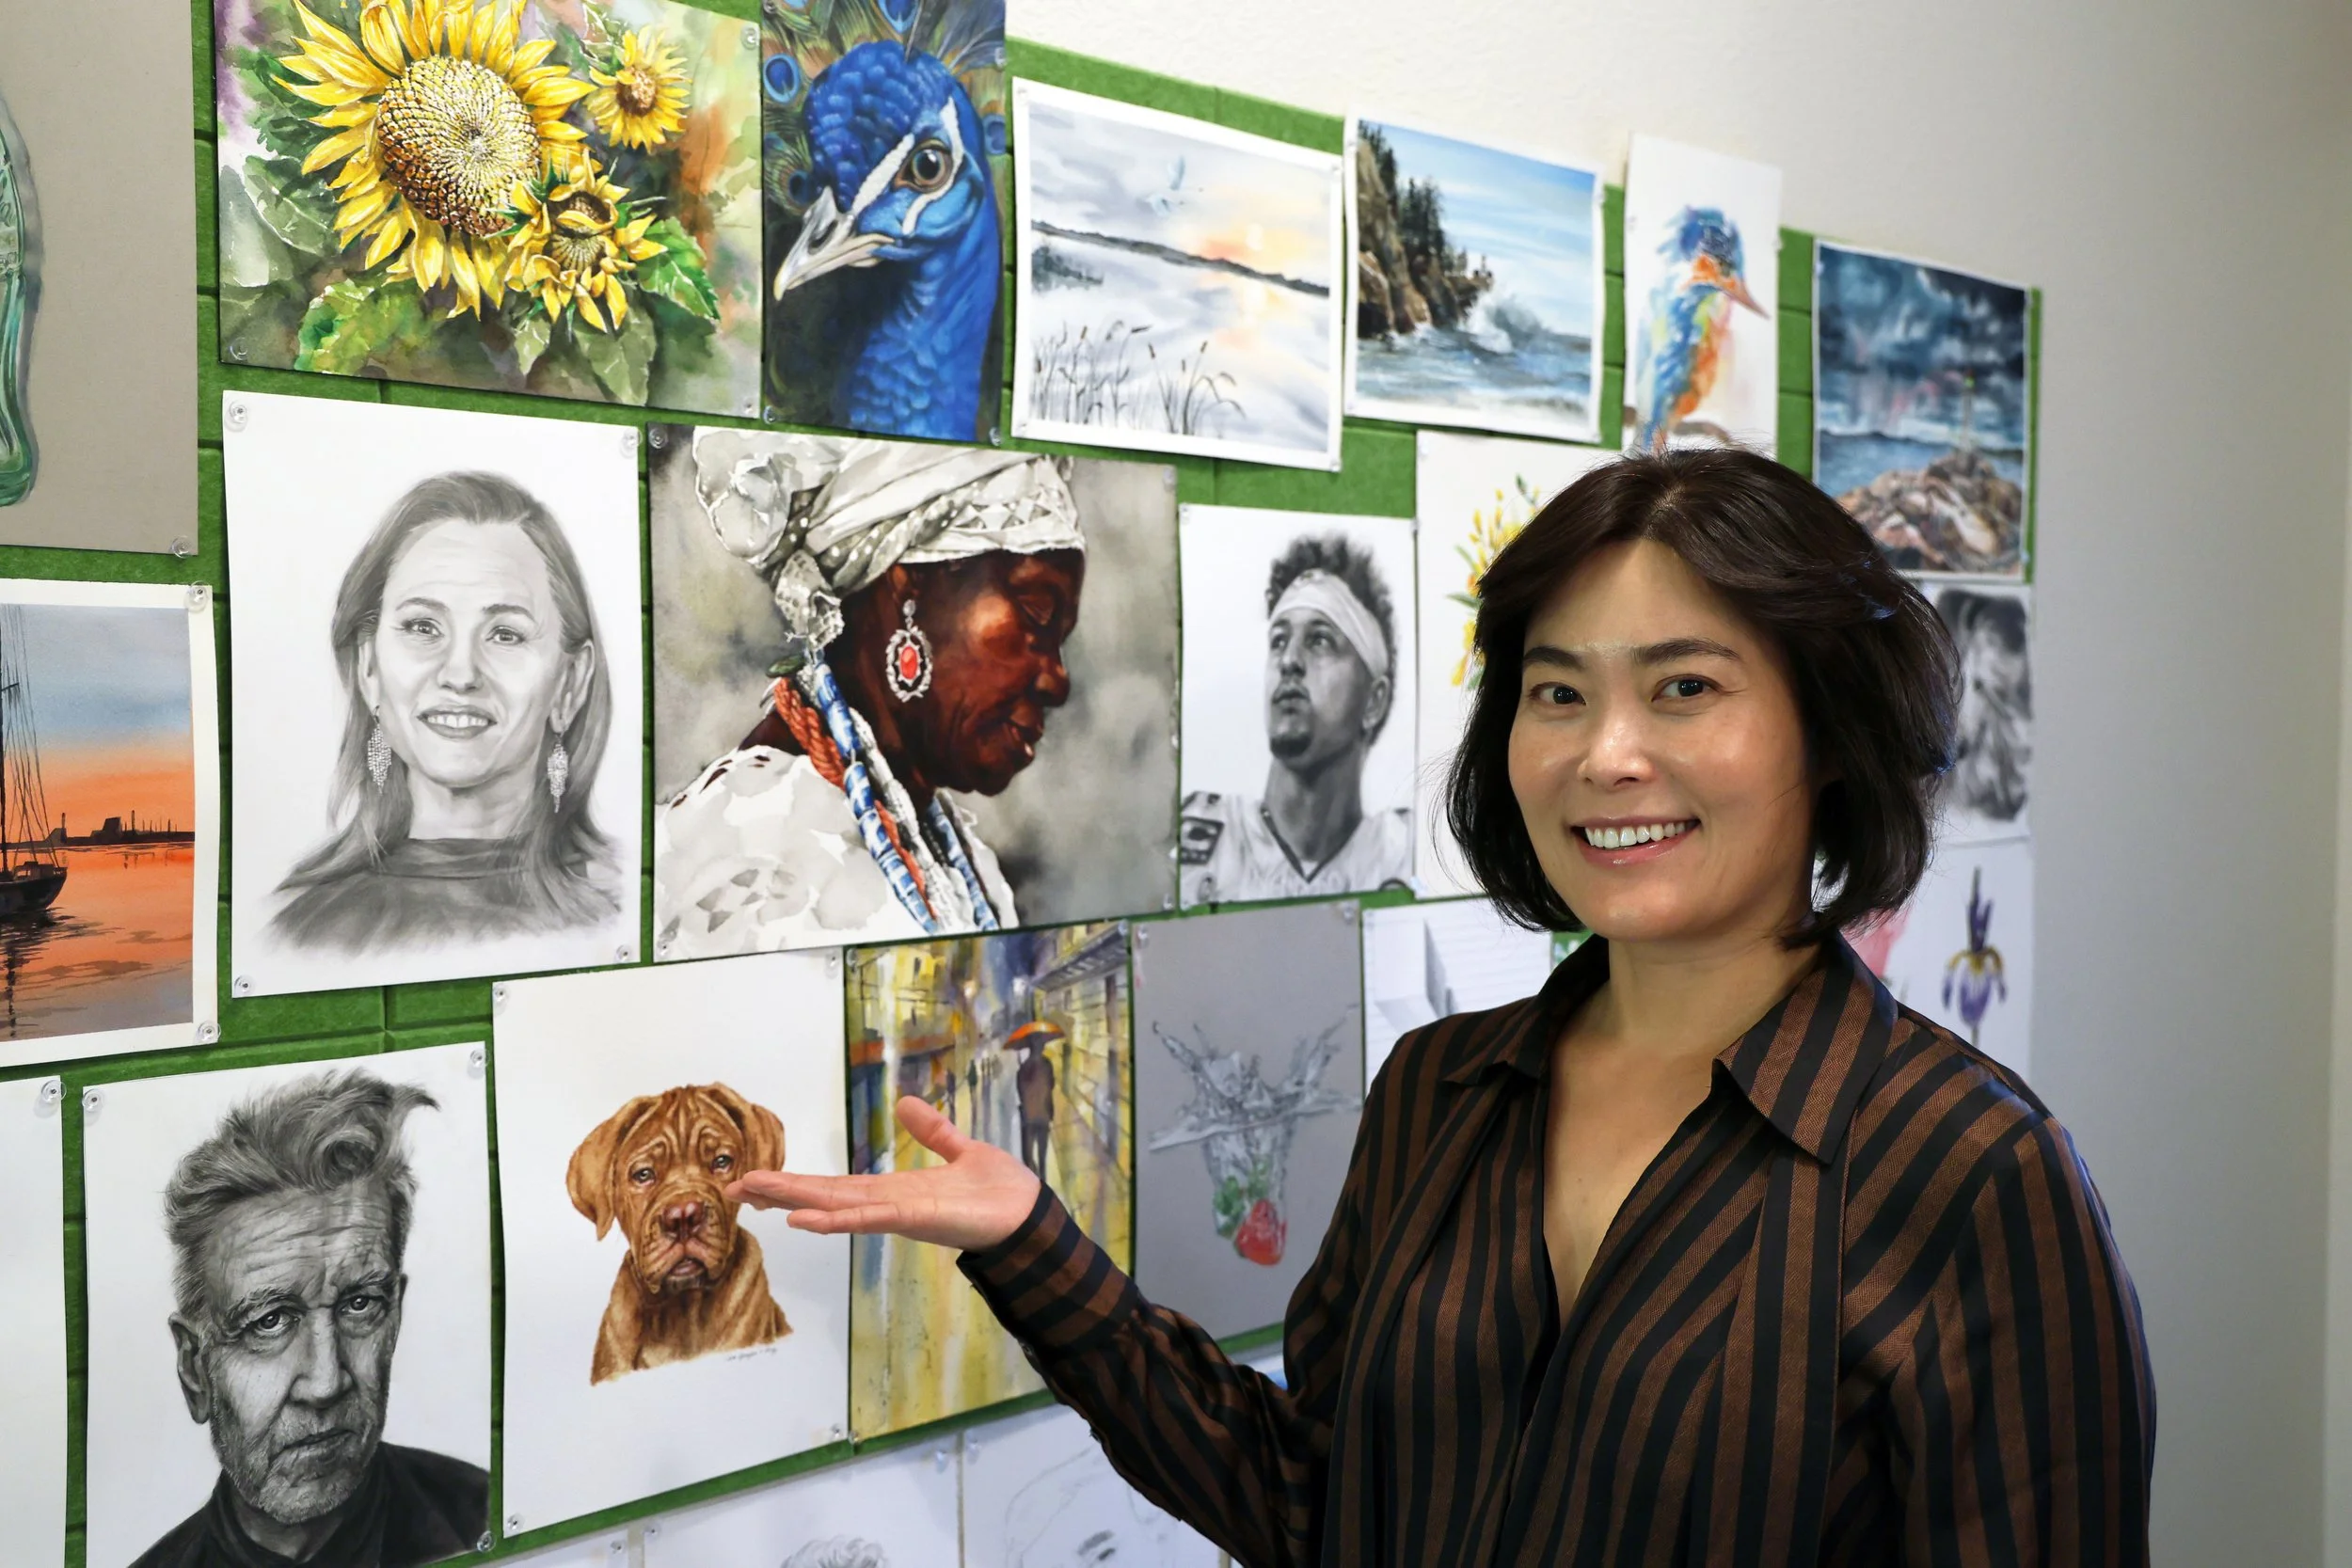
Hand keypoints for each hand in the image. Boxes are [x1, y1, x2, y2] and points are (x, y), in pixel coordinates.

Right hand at [725, 1094, 1041, 1252]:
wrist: (1031, 1216)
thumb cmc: (999, 1191)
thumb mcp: (960, 1149)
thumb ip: (933, 1131)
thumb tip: (906, 1105)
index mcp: (895, 1190)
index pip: (836, 1186)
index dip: (798, 1184)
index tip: (759, 1179)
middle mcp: (888, 1204)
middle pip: (825, 1196)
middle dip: (780, 1192)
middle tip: (732, 1187)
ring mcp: (898, 1214)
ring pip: (836, 1206)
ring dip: (795, 1201)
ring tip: (752, 1195)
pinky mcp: (915, 1219)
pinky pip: (869, 1218)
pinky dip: (836, 1218)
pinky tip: (802, 1219)